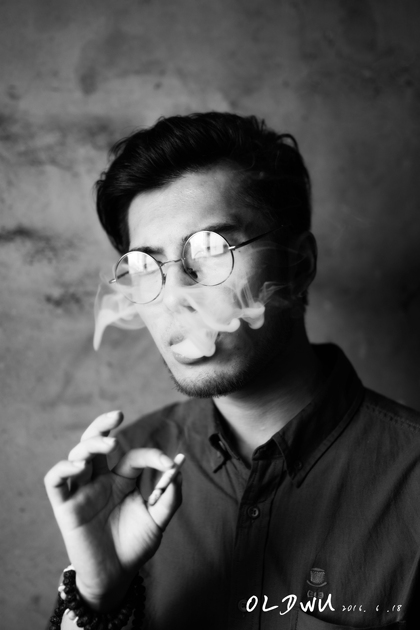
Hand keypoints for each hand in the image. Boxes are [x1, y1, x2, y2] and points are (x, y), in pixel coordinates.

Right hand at [44, 411, 181, 610]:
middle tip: (118, 414)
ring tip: (108, 443)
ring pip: (77, 455)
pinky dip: (63, 469)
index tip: (167, 463)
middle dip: (103, 424)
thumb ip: (170, 497)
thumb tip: (178, 470)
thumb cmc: (135, 546)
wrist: (116, 577)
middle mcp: (100, 481)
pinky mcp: (65, 507)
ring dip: (90, 443)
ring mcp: (82, 492)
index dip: (151, 456)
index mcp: (122, 480)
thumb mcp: (158, 521)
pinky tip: (80, 467)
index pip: (132, 457)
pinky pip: (55, 481)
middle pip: (95, 442)